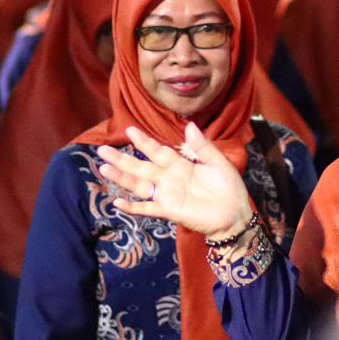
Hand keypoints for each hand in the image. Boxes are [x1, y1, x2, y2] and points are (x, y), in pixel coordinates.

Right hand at [96, 123, 252, 239]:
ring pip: (138, 184)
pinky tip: (117, 202)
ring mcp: (167, 195)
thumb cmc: (229, 188)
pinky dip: (132, 206)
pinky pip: (146, 209)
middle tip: (102, 149)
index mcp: (180, 165)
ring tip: (103, 168)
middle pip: (140, 166)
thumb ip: (202, 146)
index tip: (129, 130)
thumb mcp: (217, 162)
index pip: (156, 150)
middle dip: (122, 159)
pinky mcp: (169, 211)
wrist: (235, 214)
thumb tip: (189, 125)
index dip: (143, 141)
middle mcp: (169, 179)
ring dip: (121, 178)